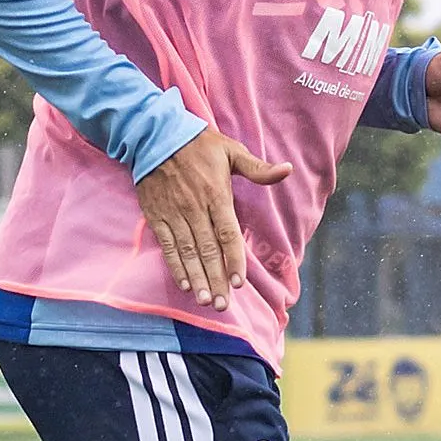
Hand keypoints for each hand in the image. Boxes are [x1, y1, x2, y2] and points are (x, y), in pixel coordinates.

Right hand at [134, 127, 290, 308]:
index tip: (238, 282)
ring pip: (187, 252)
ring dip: (197, 278)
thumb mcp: (231, 150)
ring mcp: (174, 213)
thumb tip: (287, 170)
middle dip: (216, 279)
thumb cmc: (198, 144)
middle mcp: (195, 208)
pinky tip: (185, 284)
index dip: (233, 259)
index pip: (227, 233)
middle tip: (224, 305)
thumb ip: (258, 168)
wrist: (153, 135)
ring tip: (206, 301)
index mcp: (216, 194)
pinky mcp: (156, 216)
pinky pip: (166, 245)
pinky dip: (175, 265)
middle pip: (208, 250)